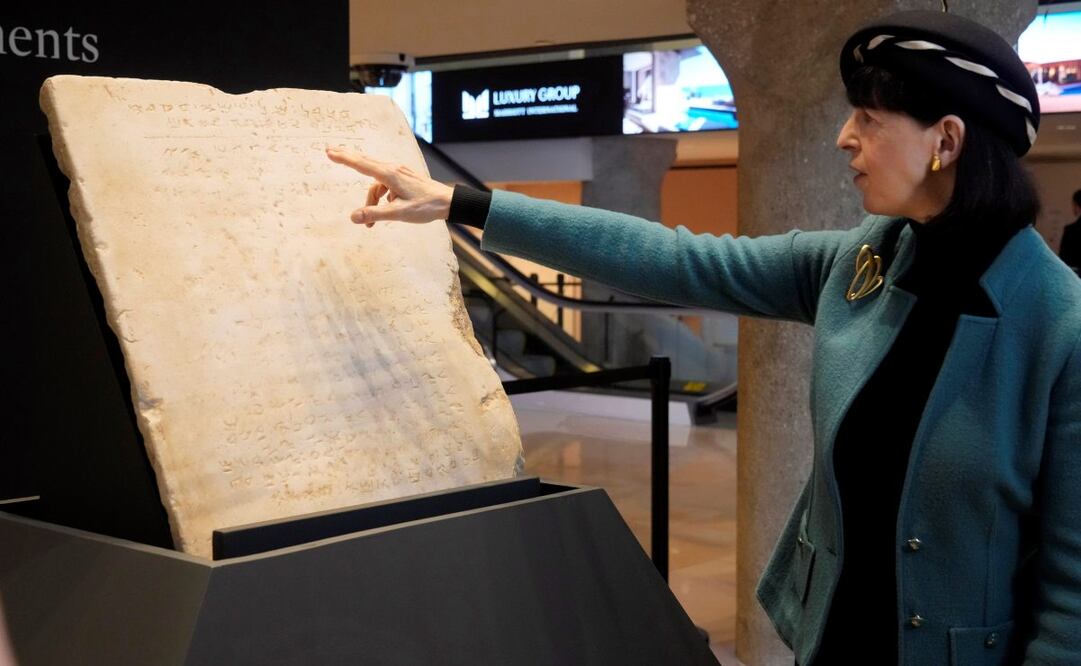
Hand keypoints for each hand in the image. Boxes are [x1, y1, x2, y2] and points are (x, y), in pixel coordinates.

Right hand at [326, 147, 453, 226]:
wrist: (449, 202)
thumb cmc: (426, 207)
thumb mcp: (399, 213)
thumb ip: (375, 214)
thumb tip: (353, 217)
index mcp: (390, 175)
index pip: (362, 164)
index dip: (344, 158)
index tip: (329, 152)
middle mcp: (393, 170)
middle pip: (365, 163)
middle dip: (348, 159)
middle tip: (329, 151)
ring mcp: (400, 173)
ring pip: (376, 183)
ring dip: (371, 201)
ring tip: (371, 223)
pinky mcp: (404, 179)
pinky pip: (386, 186)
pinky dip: (382, 198)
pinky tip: (388, 210)